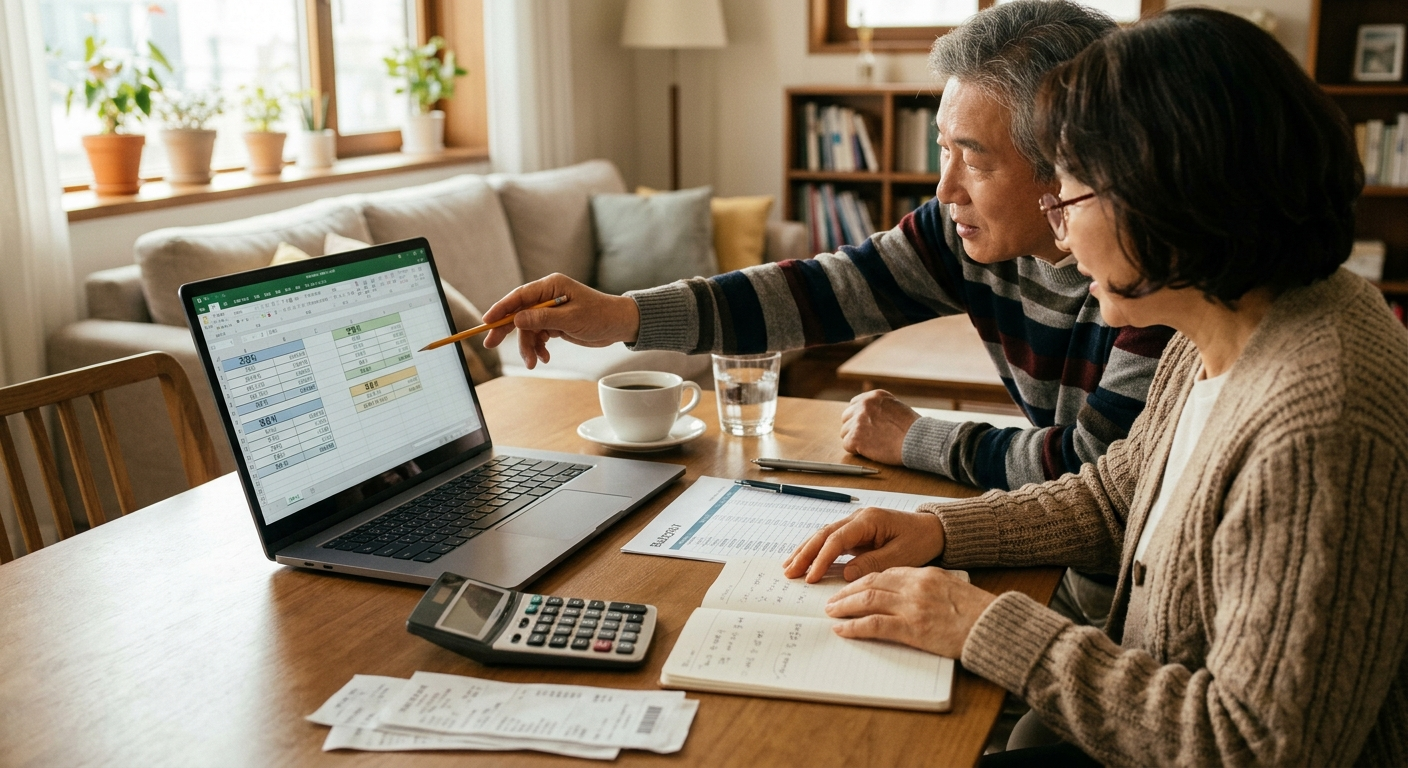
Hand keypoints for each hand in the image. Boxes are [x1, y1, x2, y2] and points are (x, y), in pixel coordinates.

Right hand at [481, 274, 640, 368]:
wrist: (619, 325)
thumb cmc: (600, 316)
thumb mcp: (571, 319)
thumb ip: (542, 318)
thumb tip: (517, 319)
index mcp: (551, 286)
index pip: (519, 296)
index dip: (501, 308)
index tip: (487, 321)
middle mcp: (548, 296)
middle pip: (518, 312)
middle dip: (507, 330)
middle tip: (491, 345)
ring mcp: (550, 310)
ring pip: (528, 328)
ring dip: (528, 346)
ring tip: (534, 362)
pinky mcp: (554, 323)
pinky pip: (538, 335)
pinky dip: (539, 348)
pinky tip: (544, 357)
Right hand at [782, 506, 945, 582]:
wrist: (934, 529)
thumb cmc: (920, 540)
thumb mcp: (901, 556)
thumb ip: (874, 563)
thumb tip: (847, 574)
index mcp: (869, 520)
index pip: (837, 539)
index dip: (822, 558)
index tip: (811, 576)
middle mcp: (858, 518)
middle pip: (824, 534)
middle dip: (805, 553)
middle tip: (789, 572)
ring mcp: (855, 524)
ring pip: (823, 536)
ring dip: (806, 551)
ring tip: (789, 567)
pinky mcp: (856, 533)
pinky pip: (831, 541)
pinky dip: (816, 551)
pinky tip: (805, 561)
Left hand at [824, 567, 994, 657]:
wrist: (995, 628)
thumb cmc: (979, 613)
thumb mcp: (951, 589)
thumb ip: (928, 587)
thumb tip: (907, 595)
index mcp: (925, 574)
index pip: (885, 572)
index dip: (862, 579)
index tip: (850, 586)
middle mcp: (915, 586)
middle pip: (871, 582)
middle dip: (847, 591)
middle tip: (832, 598)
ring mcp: (912, 606)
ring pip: (867, 600)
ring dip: (844, 606)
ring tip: (831, 612)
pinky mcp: (913, 628)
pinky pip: (874, 625)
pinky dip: (854, 627)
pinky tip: (842, 630)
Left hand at [840, 390, 919, 465]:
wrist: (917, 441)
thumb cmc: (912, 429)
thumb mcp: (895, 407)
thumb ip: (879, 408)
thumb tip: (866, 416)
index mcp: (874, 396)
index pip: (854, 404)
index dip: (858, 417)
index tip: (866, 426)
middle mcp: (864, 405)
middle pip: (846, 417)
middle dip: (854, 428)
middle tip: (867, 438)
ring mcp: (858, 420)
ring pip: (845, 432)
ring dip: (856, 440)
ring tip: (873, 444)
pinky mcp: (856, 437)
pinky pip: (847, 445)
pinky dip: (856, 450)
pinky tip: (870, 450)